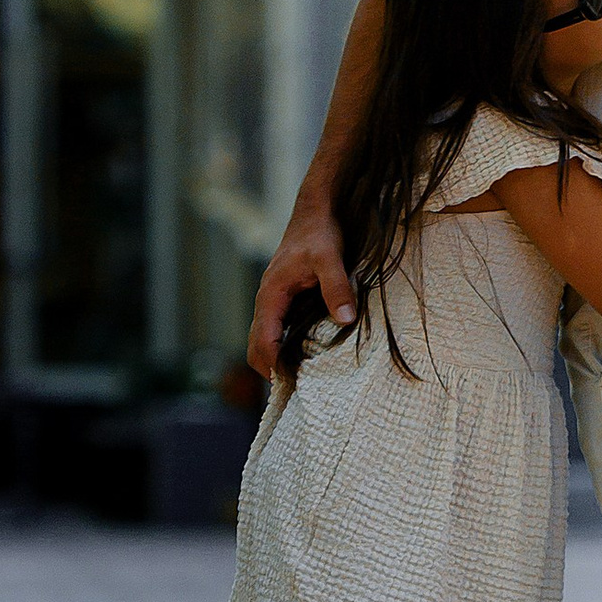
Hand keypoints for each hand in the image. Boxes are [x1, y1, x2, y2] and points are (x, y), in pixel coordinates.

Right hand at [248, 204, 352, 377]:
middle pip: (256, 347)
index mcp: (271, 295)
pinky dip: (283, 347)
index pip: (263, 342)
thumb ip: (336, 288)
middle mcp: (267, 301)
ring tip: (300, 380)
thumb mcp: (330, 258)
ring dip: (275, 360)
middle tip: (294, 391)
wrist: (316, 210)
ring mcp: (274, 300)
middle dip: (269, 370)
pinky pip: (277, 330)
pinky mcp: (285, 298)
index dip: (273, 366)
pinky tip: (305, 355)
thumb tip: (345, 319)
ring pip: (265, 339)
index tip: (290, 384)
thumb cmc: (319, 232)